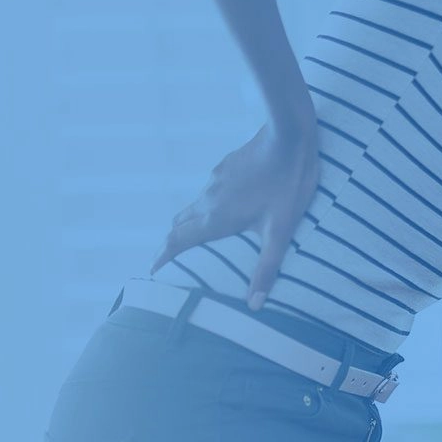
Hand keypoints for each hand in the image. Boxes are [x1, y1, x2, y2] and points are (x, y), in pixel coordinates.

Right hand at [149, 118, 320, 309]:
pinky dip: (209, 206)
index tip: (153, 270)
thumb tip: (255, 305)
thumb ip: (267, 268)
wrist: (288, 135)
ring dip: (192, 223)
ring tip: (201, 239)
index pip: (176, 242)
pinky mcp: (226, 166)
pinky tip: (229, 208)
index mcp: (215, 218)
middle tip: (175, 259)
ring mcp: (215, 180)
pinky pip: (210, 192)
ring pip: (194, 207)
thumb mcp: (281, 232)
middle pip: (180, 225)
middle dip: (174, 244)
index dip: (163, 258)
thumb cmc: (287, 184)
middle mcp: (207, 199)